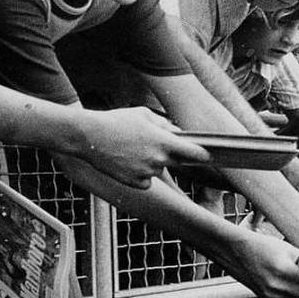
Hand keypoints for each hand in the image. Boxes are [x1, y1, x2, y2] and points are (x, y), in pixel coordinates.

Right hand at [77, 106, 209, 188]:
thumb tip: (178, 132)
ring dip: (151, 162)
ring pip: (157, 169)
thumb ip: (165, 124)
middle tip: (148, 143)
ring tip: (130, 149)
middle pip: (174, 161)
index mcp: (164, 141)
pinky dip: (140, 174)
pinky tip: (126, 162)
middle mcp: (158, 159)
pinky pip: (146, 181)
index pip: (194, 152)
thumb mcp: (144, 114)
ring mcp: (147, 173)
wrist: (89, 136)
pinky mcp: (135, 183)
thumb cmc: (117, 121)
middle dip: (168, 154)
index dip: (203, 154)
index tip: (209, 156)